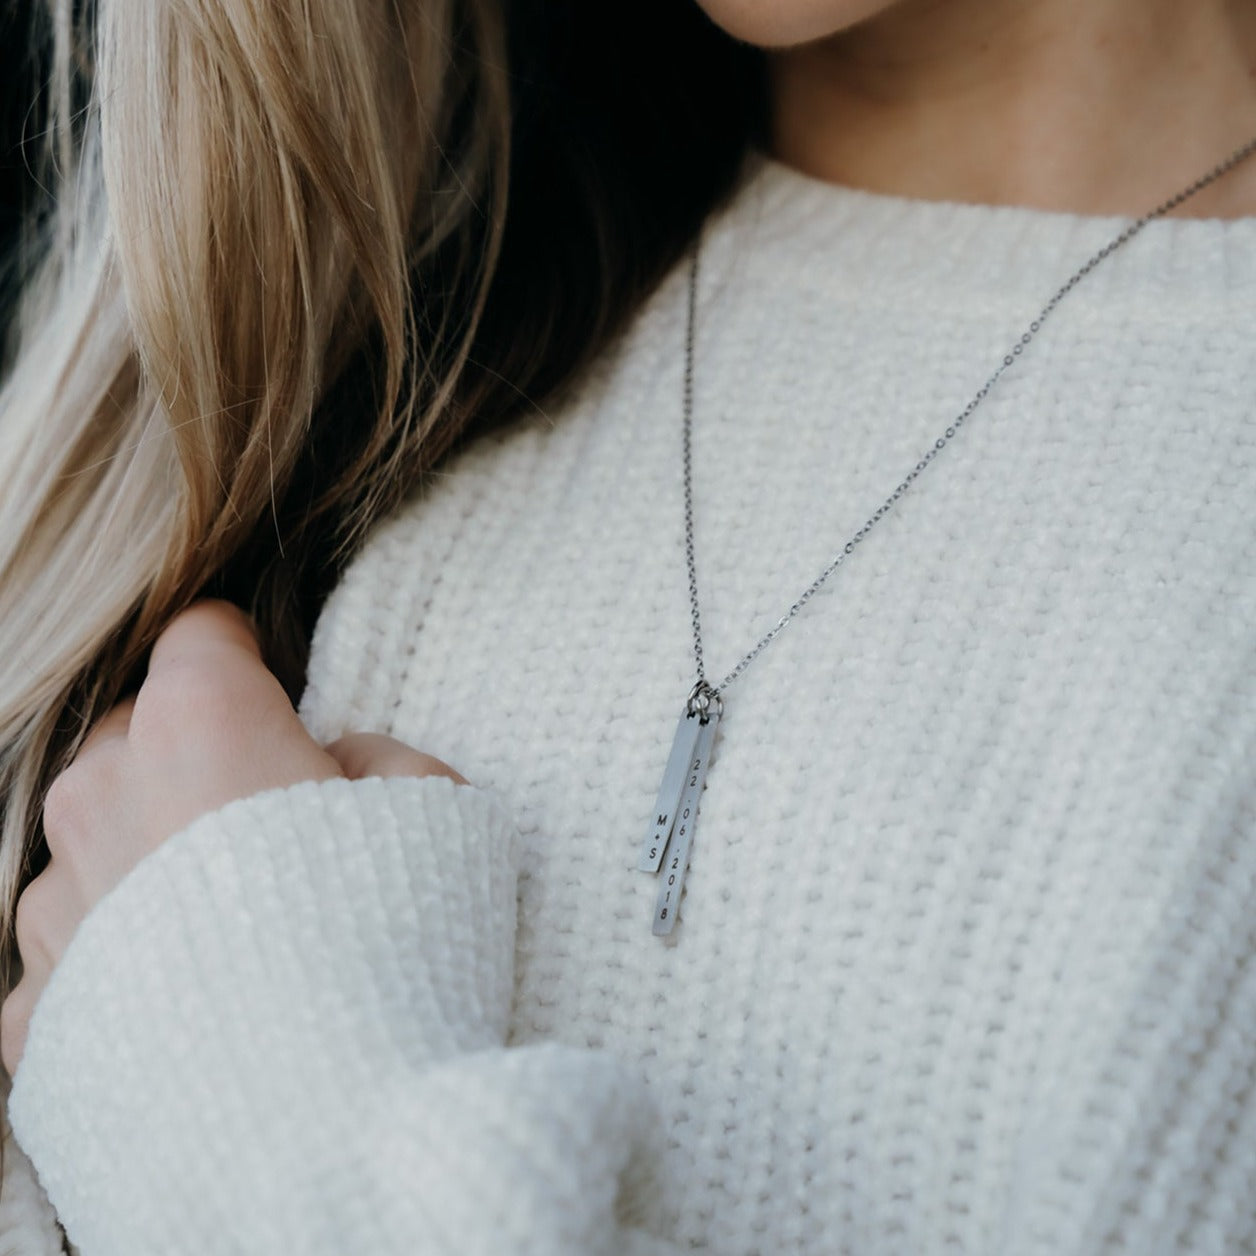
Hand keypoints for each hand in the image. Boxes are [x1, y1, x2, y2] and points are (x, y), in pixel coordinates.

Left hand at [0, 600, 464, 1077]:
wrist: (330, 1129)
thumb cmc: (398, 946)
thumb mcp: (442, 809)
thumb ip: (376, 758)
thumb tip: (333, 764)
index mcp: (202, 724)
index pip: (202, 633)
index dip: (248, 656)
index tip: (278, 691)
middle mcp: (104, 796)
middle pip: (136, 731)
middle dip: (194, 753)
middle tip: (268, 819)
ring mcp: (56, 906)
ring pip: (94, 839)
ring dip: (149, 855)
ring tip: (233, 926)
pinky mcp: (38, 1008)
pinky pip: (71, 953)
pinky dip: (120, 959)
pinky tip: (189, 999)